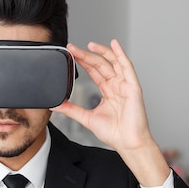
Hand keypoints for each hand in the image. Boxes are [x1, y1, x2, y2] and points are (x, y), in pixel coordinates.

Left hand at [52, 40, 168, 185]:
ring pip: (112, 62)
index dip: (82, 62)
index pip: (93, 71)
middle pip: (100, 65)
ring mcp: (125, 85)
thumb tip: (55, 104)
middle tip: (72, 48)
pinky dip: (121, 54)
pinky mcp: (133, 87)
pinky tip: (114, 44)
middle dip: (86, 55)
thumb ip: (71, 109)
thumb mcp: (86, 118)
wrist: (128, 143)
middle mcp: (116, 86)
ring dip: (101, 52)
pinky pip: (127, 67)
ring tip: (89, 44)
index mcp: (108, 91)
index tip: (70, 54)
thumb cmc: (114, 133)